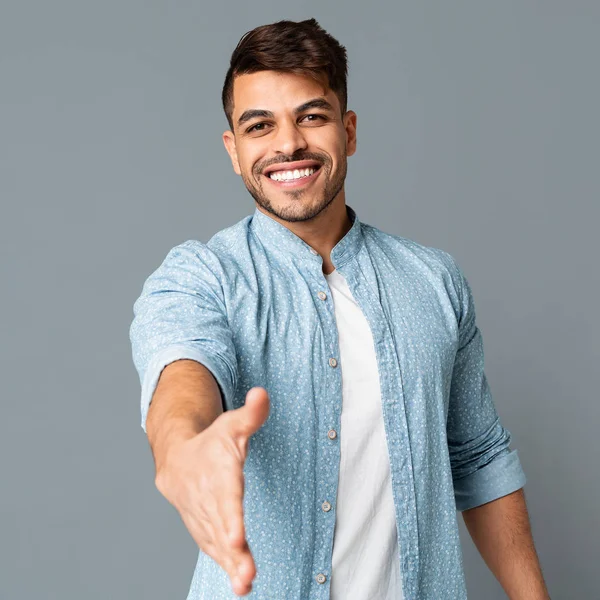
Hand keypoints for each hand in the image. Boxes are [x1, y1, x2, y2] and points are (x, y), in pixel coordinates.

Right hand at [154, 387, 269, 596]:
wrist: (177, 461)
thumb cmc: (211, 442)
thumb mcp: (231, 424)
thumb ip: (251, 414)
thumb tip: (262, 393)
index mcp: (217, 472)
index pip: (226, 496)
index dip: (231, 517)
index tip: (238, 537)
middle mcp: (208, 498)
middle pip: (222, 527)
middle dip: (234, 552)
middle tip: (248, 576)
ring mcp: (204, 517)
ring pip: (217, 543)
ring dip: (231, 565)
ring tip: (245, 585)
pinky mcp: (205, 529)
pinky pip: (214, 548)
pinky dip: (225, 566)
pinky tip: (241, 584)